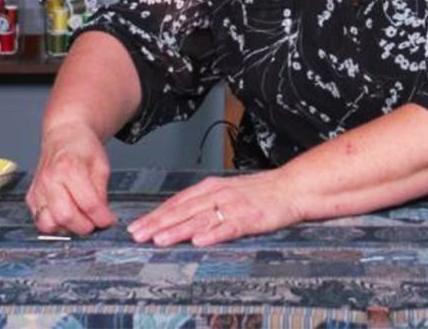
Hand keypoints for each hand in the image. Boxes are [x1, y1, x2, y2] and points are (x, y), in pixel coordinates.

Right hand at [26, 120, 116, 235]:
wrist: (63, 135)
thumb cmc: (82, 147)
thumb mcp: (101, 165)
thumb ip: (101, 192)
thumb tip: (102, 216)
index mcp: (69, 167)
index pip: (87, 202)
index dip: (101, 217)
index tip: (108, 220)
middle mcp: (50, 179)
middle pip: (66, 216)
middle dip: (84, 226)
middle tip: (94, 223)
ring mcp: (38, 189)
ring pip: (49, 223)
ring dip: (67, 227)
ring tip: (79, 218)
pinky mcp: (31, 197)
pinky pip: (40, 221)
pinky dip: (55, 224)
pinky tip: (66, 213)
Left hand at [127, 170, 303, 246]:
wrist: (290, 187)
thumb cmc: (259, 192)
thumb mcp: (226, 192)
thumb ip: (204, 202)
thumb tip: (178, 215)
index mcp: (211, 187)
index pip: (178, 201)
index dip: (156, 214)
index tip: (137, 225)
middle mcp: (219, 194)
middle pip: (184, 210)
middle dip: (158, 223)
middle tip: (138, 234)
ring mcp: (233, 205)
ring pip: (200, 218)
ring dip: (178, 229)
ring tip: (159, 239)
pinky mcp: (249, 218)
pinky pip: (228, 227)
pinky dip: (212, 234)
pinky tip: (199, 241)